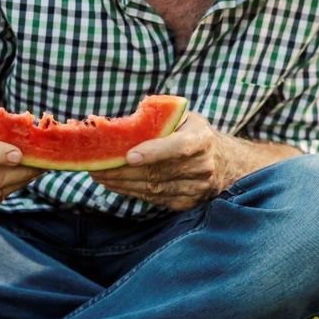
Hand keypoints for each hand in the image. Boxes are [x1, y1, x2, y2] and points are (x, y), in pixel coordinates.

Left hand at [87, 112, 221, 209]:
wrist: (223, 161)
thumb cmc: (191, 132)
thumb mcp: (182, 116)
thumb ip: (158, 116)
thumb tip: (119, 123)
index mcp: (202, 138)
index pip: (179, 147)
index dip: (154, 152)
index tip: (128, 155)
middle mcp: (203, 166)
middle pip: (159, 172)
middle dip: (123, 170)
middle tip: (96, 166)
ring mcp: (197, 188)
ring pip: (154, 188)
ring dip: (122, 184)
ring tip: (99, 175)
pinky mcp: (187, 203)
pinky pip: (155, 199)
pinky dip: (132, 192)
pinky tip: (115, 184)